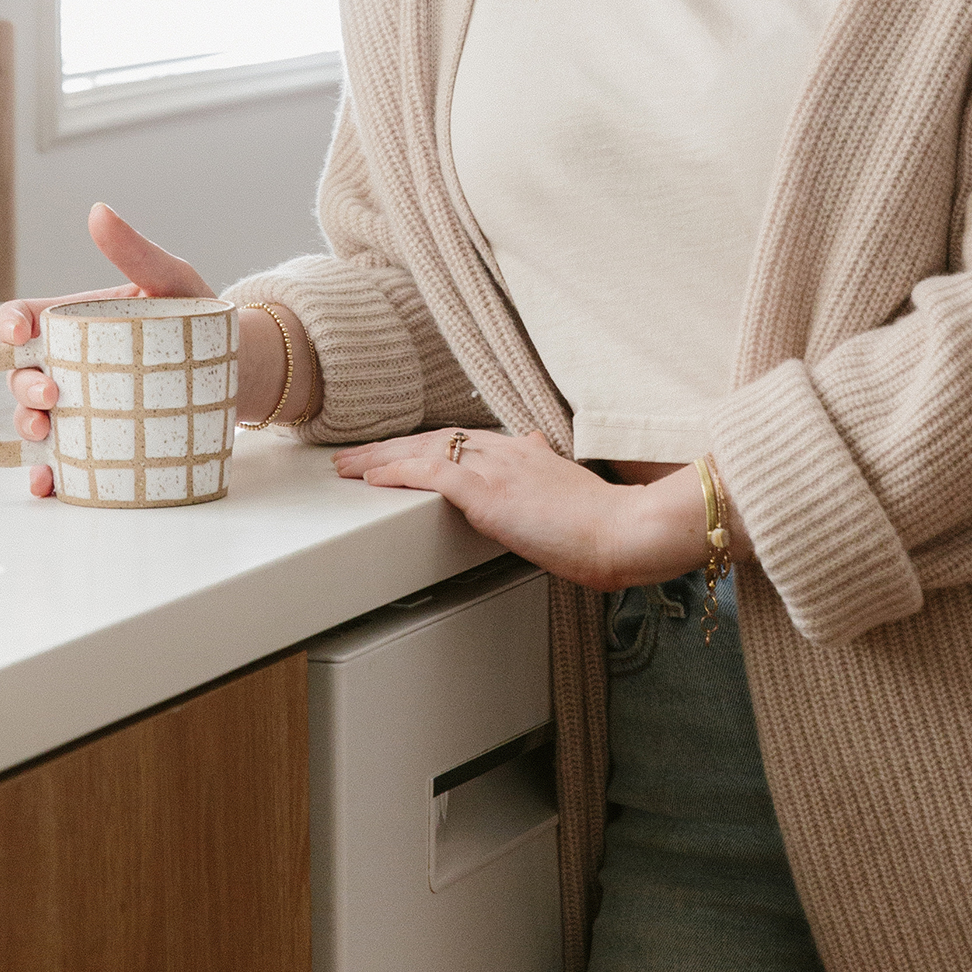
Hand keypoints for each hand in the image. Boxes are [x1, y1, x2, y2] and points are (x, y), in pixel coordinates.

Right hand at [0, 202, 213, 497]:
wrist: (236, 368)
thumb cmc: (199, 318)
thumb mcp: (173, 280)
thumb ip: (137, 253)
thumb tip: (98, 212)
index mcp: (76, 322)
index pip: (23, 320)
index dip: (9, 324)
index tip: (19, 333)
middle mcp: (70, 365)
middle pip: (21, 374)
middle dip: (22, 385)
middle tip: (52, 394)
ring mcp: (81, 406)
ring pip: (33, 418)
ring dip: (27, 428)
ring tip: (46, 435)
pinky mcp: (98, 442)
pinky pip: (62, 462)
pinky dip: (47, 474)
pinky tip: (48, 482)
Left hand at [333, 429, 742, 589]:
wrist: (625, 531)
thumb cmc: (605, 523)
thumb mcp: (572, 488)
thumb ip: (548, 469)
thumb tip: (538, 448)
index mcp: (524, 452)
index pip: (461, 440)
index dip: (424, 444)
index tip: (399, 449)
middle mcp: (506, 451)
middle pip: (434, 439)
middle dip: (389, 447)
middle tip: (352, 457)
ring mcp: (496, 468)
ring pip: (423, 451)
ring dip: (379, 458)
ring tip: (346, 467)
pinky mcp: (490, 492)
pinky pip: (431, 474)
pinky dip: (398, 473)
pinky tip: (373, 478)